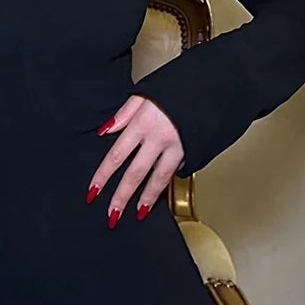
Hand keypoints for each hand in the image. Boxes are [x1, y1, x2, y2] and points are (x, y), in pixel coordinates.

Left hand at [88, 93, 183, 225]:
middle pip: (135, 173)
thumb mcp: (145, 92)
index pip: (117, 155)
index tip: (93, 192)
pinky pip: (174, 172)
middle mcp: (158, 138)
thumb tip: (105, 130)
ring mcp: (176, 147)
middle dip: (122, 197)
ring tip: (137, 214)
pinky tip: (158, 195)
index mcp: (142, 123)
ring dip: (146, 199)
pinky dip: (165, 184)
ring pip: (158, 179)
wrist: (211, 88)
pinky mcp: (190, 153)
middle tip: (112, 215)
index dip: (103, 176)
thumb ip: (124, 113)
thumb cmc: (176, 88)